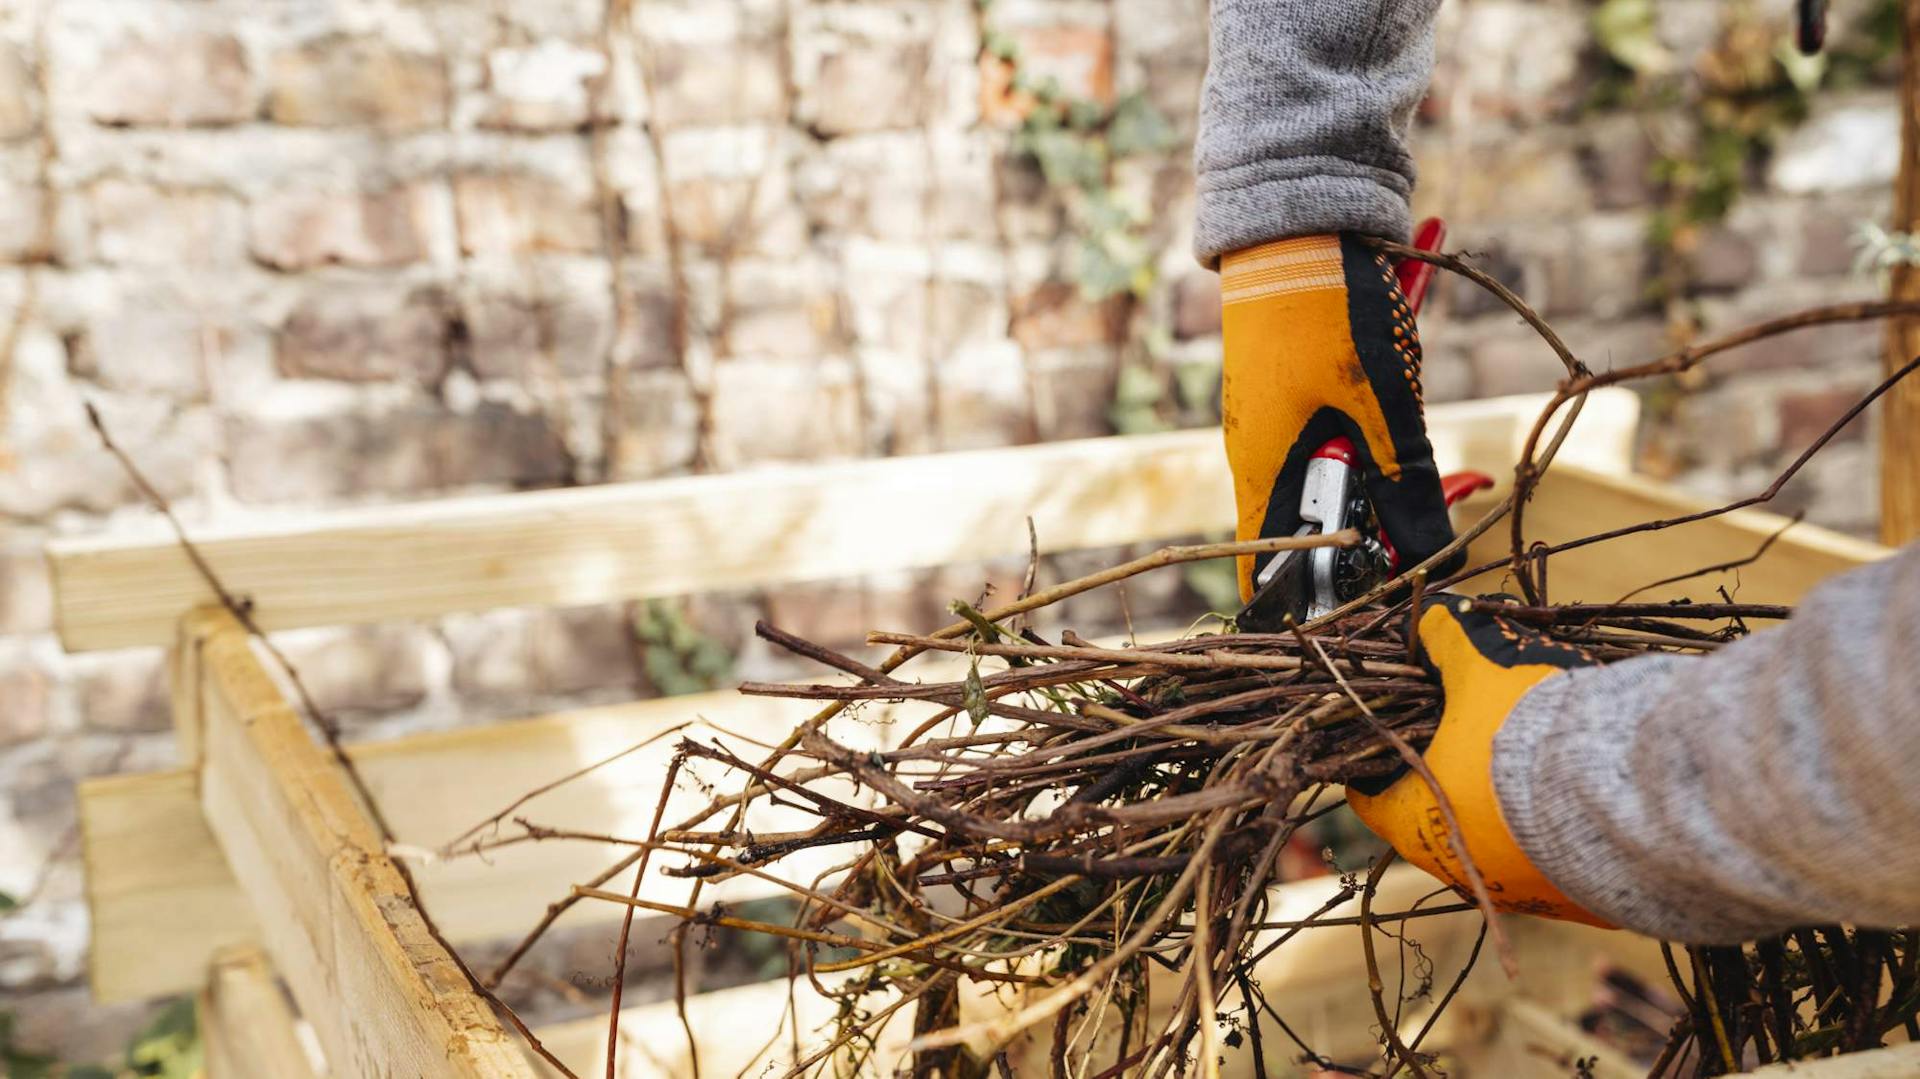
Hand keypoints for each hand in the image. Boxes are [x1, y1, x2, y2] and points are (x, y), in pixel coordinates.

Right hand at [1220, 233, 1457, 600]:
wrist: (1290, 218)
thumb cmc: (1323, 307)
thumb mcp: (1380, 397)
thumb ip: (1403, 476)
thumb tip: (1429, 550)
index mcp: (1263, 470)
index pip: (1269, 568)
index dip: (1317, 597)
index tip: (1376, 598)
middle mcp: (1260, 454)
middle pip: (1322, 522)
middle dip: (1382, 517)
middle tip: (1439, 491)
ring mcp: (1275, 421)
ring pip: (1339, 472)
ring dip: (1385, 459)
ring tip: (1409, 401)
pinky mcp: (1293, 392)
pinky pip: (1340, 430)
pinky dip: (1376, 421)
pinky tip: (1396, 369)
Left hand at [1345, 597, 1611, 926]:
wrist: (1623, 796)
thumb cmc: (1533, 733)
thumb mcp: (1482, 669)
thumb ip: (1448, 644)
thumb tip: (1430, 621)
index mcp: (1414, 820)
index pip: (1370, 795)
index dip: (1379, 758)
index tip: (1399, 730)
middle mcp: (1456, 868)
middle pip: (1438, 814)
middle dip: (1455, 772)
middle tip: (1479, 733)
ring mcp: (1516, 892)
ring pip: (1500, 841)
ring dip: (1511, 805)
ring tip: (1541, 760)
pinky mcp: (1575, 906)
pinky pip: (1558, 863)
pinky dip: (1562, 832)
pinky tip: (1583, 795)